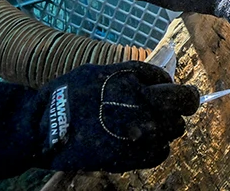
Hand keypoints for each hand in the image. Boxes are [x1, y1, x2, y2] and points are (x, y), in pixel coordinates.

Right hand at [36, 61, 199, 172]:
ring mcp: (142, 135)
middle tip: (167, 105)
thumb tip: (157, 79)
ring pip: (174, 129)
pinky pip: (162, 152)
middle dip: (177, 103)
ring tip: (148, 123)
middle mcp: (144, 108)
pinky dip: (156, 146)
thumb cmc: (70, 95)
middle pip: (182, 105)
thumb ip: (131, 75)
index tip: (167, 89)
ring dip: (166, 125)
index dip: (170, 86)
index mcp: (134, 83)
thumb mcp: (99, 72)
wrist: (47, 128)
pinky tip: (141, 140)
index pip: (170, 83)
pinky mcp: (135, 158)